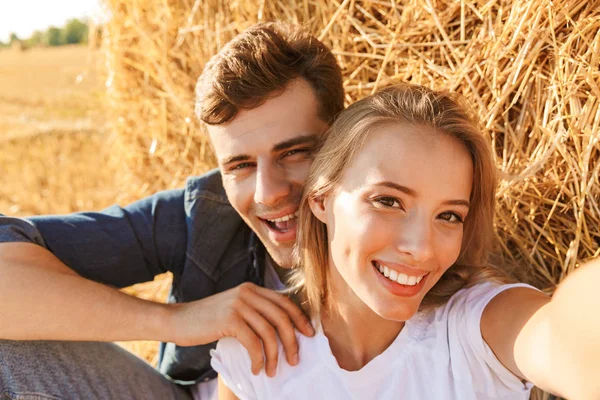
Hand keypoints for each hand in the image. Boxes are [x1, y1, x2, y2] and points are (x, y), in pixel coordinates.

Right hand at [170, 282, 313, 376]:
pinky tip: (256, 368)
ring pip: (269, 332)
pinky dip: (258, 358)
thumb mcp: (234, 309)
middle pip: (282, 317)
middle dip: (292, 340)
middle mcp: (247, 293)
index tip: (309, 334)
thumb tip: (280, 331)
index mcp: (251, 289)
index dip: (299, 318)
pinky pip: (254, 342)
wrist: (177, 320)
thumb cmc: (206, 320)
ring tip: (273, 370)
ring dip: (275, 355)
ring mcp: (239, 304)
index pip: (284, 301)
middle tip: (295, 359)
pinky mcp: (230, 319)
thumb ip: (253, 312)